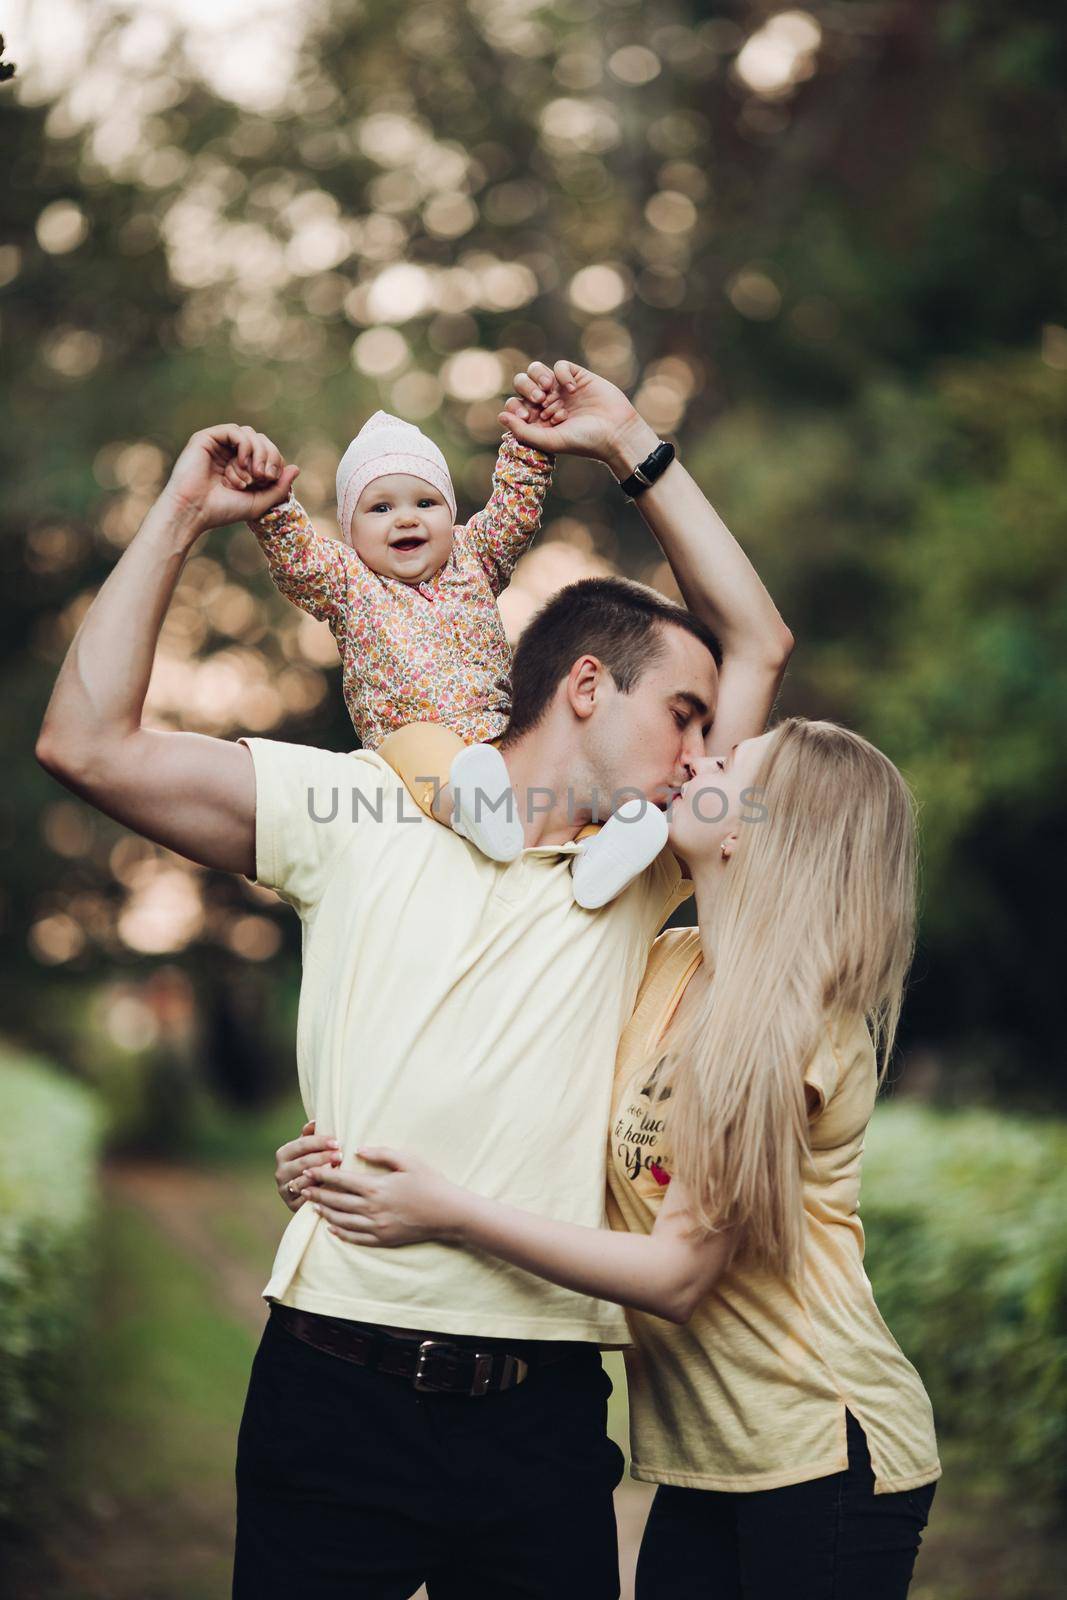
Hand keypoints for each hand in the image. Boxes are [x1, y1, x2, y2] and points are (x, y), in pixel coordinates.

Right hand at [163, 423, 299, 534]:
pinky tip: (243, 463)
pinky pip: (235, 430)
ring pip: (250, 433)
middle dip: (269, 456)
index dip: (275, 462)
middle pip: (261, 440)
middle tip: (264, 476)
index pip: (268, 452)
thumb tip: (296, 468)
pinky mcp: (207, 438)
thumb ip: (278, 487)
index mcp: (241, 466)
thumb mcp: (259, 502)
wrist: (193, 512)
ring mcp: (218, 444)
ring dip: (258, 453)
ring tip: (252, 475)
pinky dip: (245, 445)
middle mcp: (230, 452)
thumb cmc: (222, 510)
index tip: (270, 480)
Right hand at [274, 1119, 340, 1213]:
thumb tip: (314, 1122)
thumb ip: (311, 1135)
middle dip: (323, 1158)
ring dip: (322, 1175)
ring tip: (339, 1170)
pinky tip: (333, 1187)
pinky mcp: (292, 1205)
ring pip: (304, 1181)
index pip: (301, 1145)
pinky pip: (307, 1198)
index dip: (319, 1142)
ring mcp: (285, 1189)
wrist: (307, 1192)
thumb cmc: (312, 1162)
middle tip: (340, 1155)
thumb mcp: (310, 1148)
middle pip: (303, 1163)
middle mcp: (280, 1172)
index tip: (336, 1141)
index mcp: (283, 1154)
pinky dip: (319, 1192)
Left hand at [304, 1146, 463, 1246]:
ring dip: (325, 1213)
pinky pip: (355, 1238)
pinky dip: (340, 1233)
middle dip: (317, 1194)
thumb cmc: (430, 1182)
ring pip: (342, 1221)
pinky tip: (332, 1228)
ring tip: (314, 1207)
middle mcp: (371, 1209)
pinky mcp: (383, 1239)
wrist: (448, 1213)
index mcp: (375, 1187)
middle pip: (336, 1202)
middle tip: (302, 1189)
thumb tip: (359, 1149)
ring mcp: (376, 1227)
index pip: (340, 1181)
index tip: (309, 1171)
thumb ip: (382, 1153)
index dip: (322, 1175)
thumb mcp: (408, 1160)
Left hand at [499, 360, 658, 474]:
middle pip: (522, 383)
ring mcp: (561, 388)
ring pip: (536, 371)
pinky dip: (561, 373)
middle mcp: (547, 402)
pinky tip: (571, 388)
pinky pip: (560, 366)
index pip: (515, 405)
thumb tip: (500, 416)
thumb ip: (523, 431)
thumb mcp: (550, 440)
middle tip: (539, 400)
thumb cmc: (584, 441)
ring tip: (549, 390)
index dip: (515, 407)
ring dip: (537, 377)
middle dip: (526, 388)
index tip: (527, 416)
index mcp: (538, 419)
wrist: (616, 431)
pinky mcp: (577, 376)